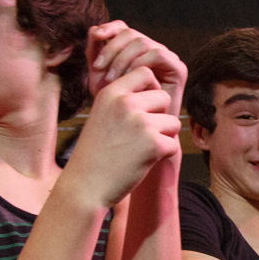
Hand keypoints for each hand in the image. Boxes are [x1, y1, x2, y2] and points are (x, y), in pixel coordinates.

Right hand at [66, 66, 181, 207]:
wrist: (85, 186)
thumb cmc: (94, 153)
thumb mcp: (101, 116)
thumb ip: (123, 100)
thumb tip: (155, 89)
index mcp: (111, 93)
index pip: (145, 73)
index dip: (151, 89)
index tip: (144, 108)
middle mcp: (126, 104)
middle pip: (163, 97)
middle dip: (159, 115)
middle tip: (141, 135)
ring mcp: (141, 123)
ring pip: (173, 121)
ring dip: (163, 136)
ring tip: (141, 149)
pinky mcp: (154, 144)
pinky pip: (173, 144)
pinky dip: (163, 155)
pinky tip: (144, 161)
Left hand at [87, 21, 185, 115]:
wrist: (136, 134)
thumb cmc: (118, 109)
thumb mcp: (100, 78)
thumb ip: (94, 54)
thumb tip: (94, 30)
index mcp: (135, 50)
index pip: (122, 27)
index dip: (109, 28)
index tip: (96, 38)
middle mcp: (152, 50)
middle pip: (131, 33)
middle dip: (112, 49)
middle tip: (99, 70)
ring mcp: (167, 59)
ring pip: (143, 42)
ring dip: (123, 60)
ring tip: (113, 81)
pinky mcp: (178, 69)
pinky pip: (157, 55)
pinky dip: (140, 64)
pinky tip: (130, 81)